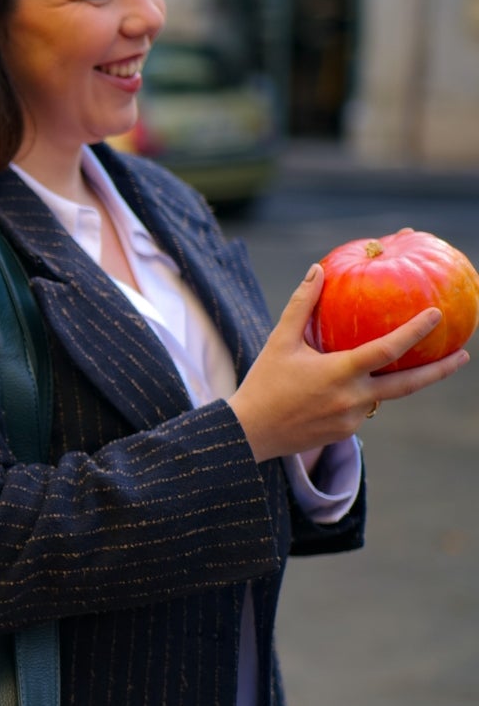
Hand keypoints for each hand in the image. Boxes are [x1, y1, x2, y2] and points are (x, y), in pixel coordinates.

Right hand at [227, 264, 470, 464]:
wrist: (248, 435)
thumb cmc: (263, 383)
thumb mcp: (279, 342)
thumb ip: (301, 306)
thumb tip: (317, 269)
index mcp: (338, 372)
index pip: (387, 350)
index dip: (414, 331)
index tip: (437, 314)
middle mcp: (351, 398)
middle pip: (408, 385)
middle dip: (439, 370)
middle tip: (463, 355)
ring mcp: (351, 419)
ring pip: (384, 395)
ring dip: (401, 380)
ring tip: (422, 365)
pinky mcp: (344, 433)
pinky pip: (363, 407)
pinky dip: (366, 392)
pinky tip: (361, 385)